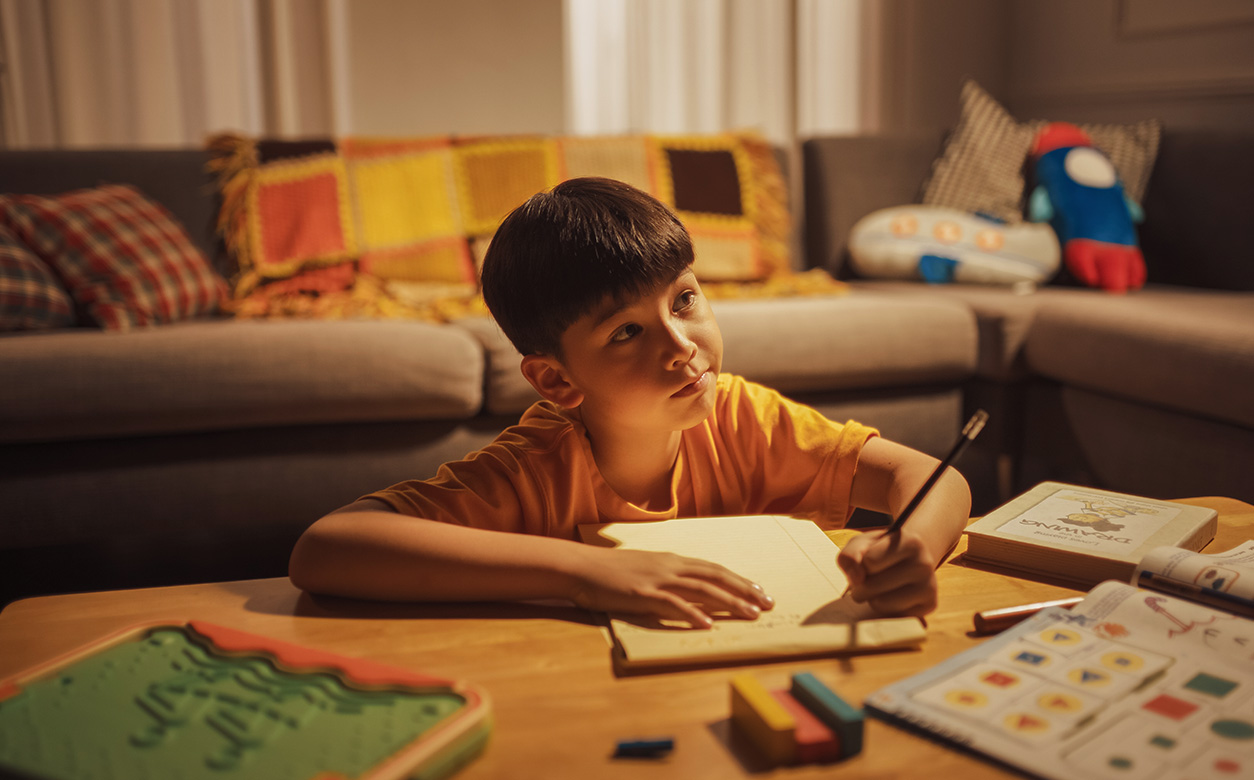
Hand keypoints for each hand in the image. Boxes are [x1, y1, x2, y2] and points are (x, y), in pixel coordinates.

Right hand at [567, 546, 773, 628]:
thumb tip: (690, 589)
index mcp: (672, 560)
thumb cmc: (611, 570)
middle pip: (716, 576)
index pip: (713, 569)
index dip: (739, 580)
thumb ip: (668, 576)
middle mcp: (670, 566)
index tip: (759, 591)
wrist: (582, 567)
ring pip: (703, 589)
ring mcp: (658, 579)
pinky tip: (708, 625)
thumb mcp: (646, 568)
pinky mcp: (643, 593)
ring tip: (750, 614)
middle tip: (768, 604)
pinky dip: (693, 614)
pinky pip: (673, 604)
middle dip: (745, 590)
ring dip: (729, 602)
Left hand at [837, 528, 939, 616]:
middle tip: (872, 577)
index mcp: (910, 542)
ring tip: (882, 587)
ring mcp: (929, 587)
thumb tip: (856, 579)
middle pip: (872, 586)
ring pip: (880, 604)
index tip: (870, 559)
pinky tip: (893, 596)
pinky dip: (885, 609)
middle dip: (862, 585)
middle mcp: (924, 563)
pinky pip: (892, 616)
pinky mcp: (929, 606)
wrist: (912, 559)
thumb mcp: (863, 543)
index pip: (869, 561)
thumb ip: (850, 555)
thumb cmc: (882, 551)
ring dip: (872, 598)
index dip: (862, 563)